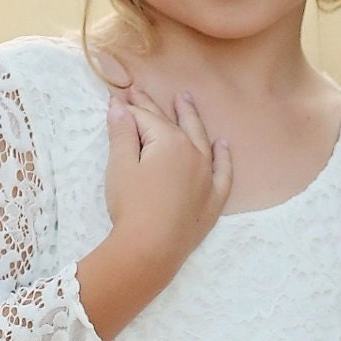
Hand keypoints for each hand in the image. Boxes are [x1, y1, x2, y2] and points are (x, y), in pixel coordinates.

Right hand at [104, 82, 231, 259]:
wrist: (151, 249)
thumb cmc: (131, 207)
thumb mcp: (120, 167)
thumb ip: (121, 134)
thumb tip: (118, 107)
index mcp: (169, 141)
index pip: (146, 118)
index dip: (129, 110)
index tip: (117, 100)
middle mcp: (193, 153)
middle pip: (171, 124)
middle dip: (154, 106)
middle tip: (141, 91)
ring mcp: (207, 176)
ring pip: (201, 139)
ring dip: (192, 118)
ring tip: (186, 100)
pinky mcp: (213, 199)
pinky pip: (223, 172)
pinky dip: (223, 157)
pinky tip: (223, 145)